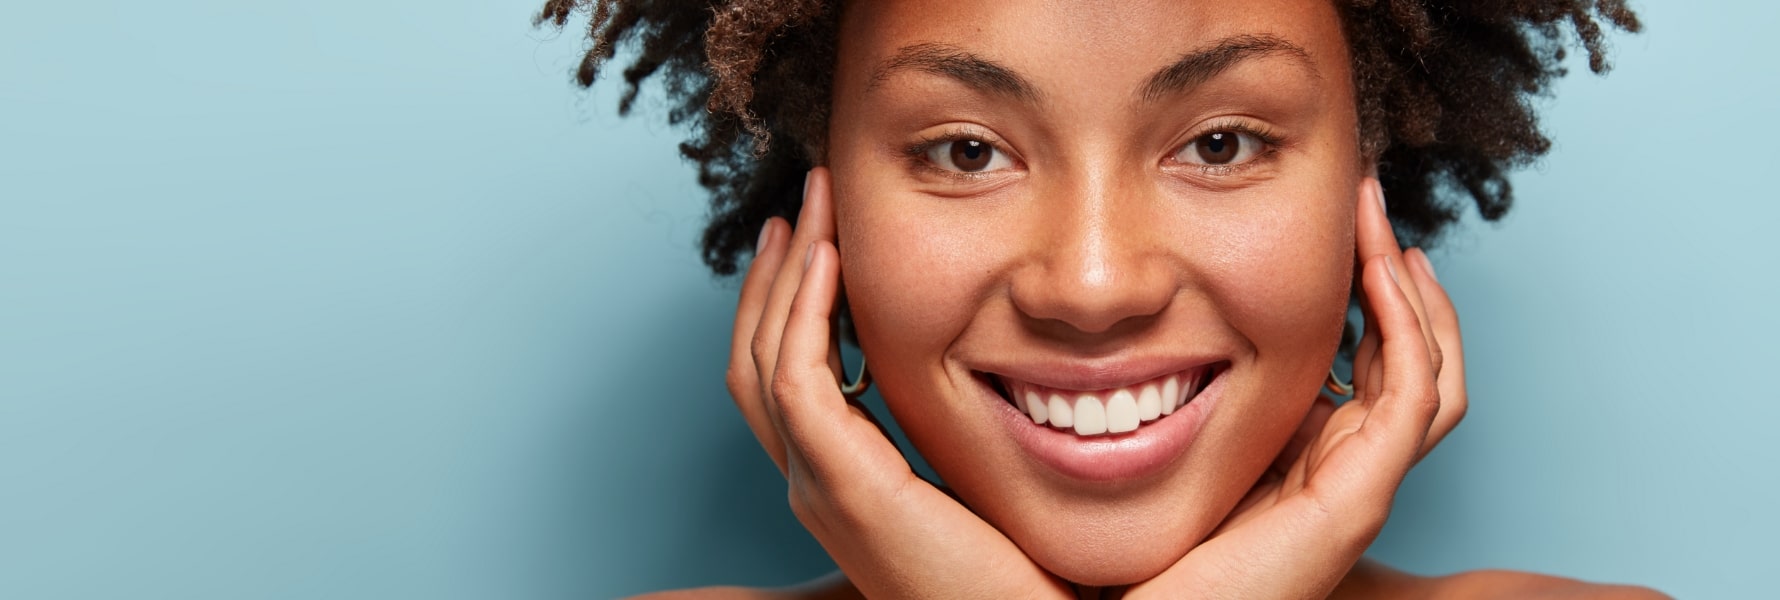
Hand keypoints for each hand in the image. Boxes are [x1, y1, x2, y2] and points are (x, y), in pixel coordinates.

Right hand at [726, 167, 1072, 598]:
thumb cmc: (1019, 571)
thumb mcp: (979, 484)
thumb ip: (962, 434)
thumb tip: (999, 367)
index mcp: (841, 483)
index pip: (784, 378)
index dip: (788, 305)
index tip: (817, 240)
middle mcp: (815, 483)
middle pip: (754, 360)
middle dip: (775, 275)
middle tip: (802, 204)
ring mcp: (819, 487)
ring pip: (764, 360)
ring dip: (785, 274)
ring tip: (811, 209)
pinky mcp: (845, 487)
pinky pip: (799, 380)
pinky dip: (804, 313)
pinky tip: (831, 259)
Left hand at [1124, 177, 1465, 598]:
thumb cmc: (1130, 556)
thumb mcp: (1141, 448)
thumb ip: (1149, 396)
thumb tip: (1105, 322)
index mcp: (1296, 457)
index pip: (1360, 363)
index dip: (1357, 292)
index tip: (1329, 223)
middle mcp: (1334, 470)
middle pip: (1407, 358)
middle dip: (1393, 275)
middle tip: (1367, 200)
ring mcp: (1353, 486)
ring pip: (1428, 371)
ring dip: (1410, 289)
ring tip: (1380, 221)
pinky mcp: (1354, 500)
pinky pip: (1413, 397)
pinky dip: (1407, 328)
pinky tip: (1377, 270)